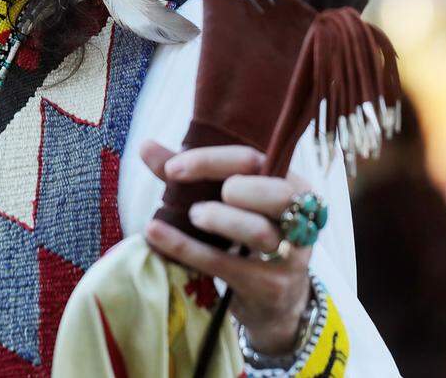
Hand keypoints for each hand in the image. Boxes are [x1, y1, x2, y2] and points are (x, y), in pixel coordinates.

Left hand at [141, 140, 313, 354]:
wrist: (275, 300)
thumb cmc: (246, 235)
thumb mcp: (225, 200)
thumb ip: (189, 172)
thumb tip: (146, 145)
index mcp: (291, 185)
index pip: (254, 160)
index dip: (211, 161)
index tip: (173, 169)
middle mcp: (299, 218)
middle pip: (275, 193)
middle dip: (236, 189)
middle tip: (198, 200)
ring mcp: (289, 255)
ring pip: (258, 231)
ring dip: (219, 219)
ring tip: (193, 217)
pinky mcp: (270, 286)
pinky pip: (225, 264)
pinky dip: (186, 248)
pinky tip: (155, 236)